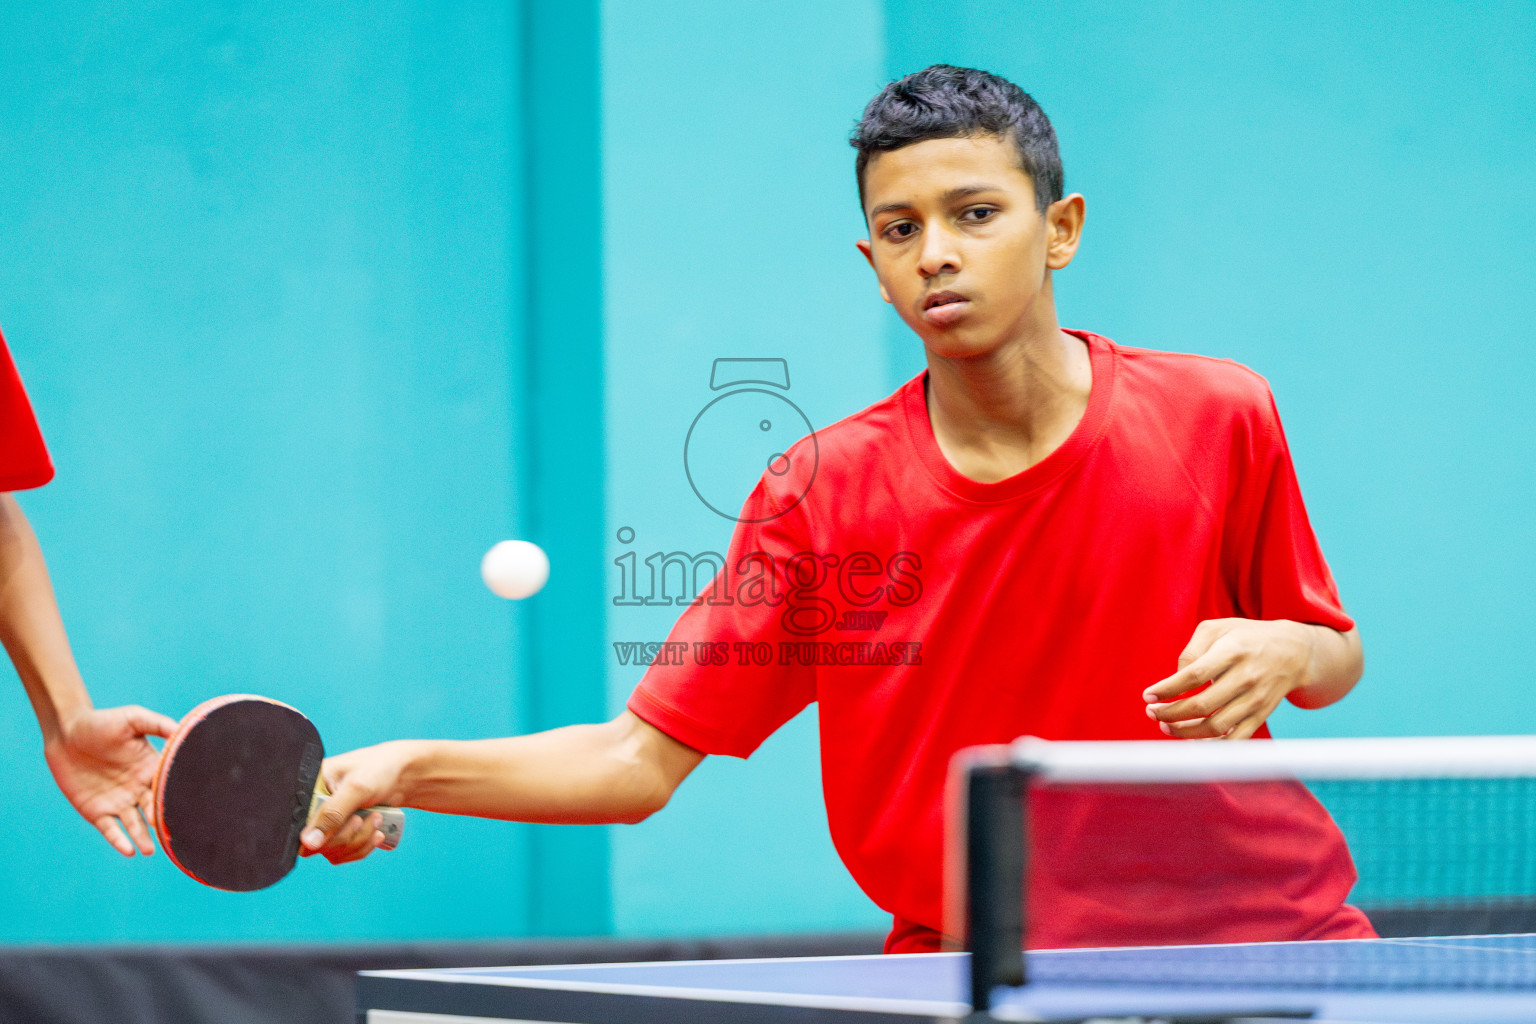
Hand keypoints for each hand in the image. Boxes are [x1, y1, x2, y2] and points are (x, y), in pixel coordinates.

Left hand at [45, 705, 178, 855]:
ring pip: (134, 825)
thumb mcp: (133, 718)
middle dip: (161, 823)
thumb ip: (158, 724)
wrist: (66, 731)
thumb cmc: (102, 721)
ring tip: (149, 850)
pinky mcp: (96, 811)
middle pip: (153, 810)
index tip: (183, 809)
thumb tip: (183, 730)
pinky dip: (119, 841)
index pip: (166, 787)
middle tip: (170, 836)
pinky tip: (128, 850)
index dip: (173, 798)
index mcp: (150, 769)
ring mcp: (117, 801)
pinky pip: (110, 829)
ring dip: (143, 838)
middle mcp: (137, 788)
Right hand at [300, 740, 415, 864]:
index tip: (345, 823)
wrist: (406, 775)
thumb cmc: (381, 769)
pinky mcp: (342, 832)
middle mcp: (314, 806)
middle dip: (346, 835)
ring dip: (358, 841)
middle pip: (314, 843)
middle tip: (363, 818)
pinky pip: (344, 853)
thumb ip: (332, 814)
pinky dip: (362, 847)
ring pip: (331, 851)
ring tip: (376, 820)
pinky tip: (377, 834)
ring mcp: (328, 821)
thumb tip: (308, 842)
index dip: (317, 832)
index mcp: (309, 787)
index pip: (296, 823)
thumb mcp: (356, 788)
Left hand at [1143, 619, 1313, 740]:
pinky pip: (1236, 739)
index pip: (1194, 675)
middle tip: (1152, 712)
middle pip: (1202, 704)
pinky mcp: (1261, 715)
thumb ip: (1191, 650)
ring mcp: (1256, 699)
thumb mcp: (1217, 628)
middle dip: (1170, 713)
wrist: (1294, 651)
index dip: (1168, 688)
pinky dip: (1212, 746)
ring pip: (1217, 726)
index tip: (1148, 695)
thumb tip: (1176, 679)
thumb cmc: (1245, 638)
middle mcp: (1246, 677)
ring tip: (1166, 726)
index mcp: (1232, 651)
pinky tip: (1192, 740)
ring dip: (1186, 731)